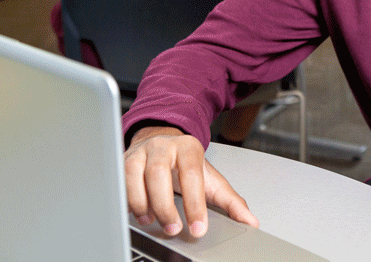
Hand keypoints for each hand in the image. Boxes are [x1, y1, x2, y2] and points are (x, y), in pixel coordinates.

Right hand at [124, 126, 258, 236]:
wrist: (164, 142)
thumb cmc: (187, 164)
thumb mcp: (212, 180)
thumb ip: (231, 202)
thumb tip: (250, 221)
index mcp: (189, 148)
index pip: (192, 175)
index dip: (194, 204)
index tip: (198, 228)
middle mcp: (163, 146)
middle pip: (159, 173)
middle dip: (165, 206)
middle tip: (174, 229)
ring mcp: (141, 151)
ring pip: (135, 175)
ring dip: (143, 204)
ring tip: (153, 221)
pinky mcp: (124, 160)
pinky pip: (120, 180)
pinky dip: (127, 200)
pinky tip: (138, 213)